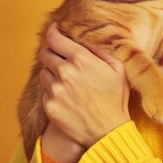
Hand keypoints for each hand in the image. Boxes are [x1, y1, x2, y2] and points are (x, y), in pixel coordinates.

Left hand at [38, 22, 130, 148]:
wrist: (108, 132)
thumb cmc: (116, 99)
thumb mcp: (118, 70)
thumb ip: (101, 52)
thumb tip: (87, 42)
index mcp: (81, 60)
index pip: (55, 39)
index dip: (52, 32)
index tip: (54, 30)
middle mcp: (64, 72)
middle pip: (45, 54)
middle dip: (52, 53)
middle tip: (60, 58)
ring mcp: (54, 90)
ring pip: (44, 73)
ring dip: (52, 73)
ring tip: (68, 82)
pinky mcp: (49, 106)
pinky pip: (45, 92)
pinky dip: (53, 92)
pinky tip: (67, 98)